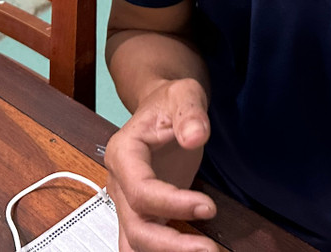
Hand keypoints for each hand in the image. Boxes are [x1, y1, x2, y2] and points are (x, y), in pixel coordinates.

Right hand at [105, 77, 217, 251]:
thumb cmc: (169, 102)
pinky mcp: (144, 214)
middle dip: (171, 246)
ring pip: (136, 244)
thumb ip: (190, 113)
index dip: (173, 204)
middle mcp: (120, 184)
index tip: (208, 207)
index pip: (141, 191)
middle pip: (136, 229)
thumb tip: (196, 136)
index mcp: (124, 154)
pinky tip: (193, 251)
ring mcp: (129, 203)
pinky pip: (147, 243)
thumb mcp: (184, 94)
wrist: (161, 108)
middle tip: (209, 250)